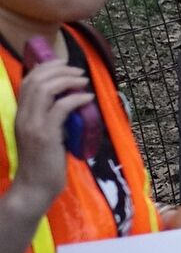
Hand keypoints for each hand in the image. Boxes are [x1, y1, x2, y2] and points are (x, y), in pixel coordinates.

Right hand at [10, 60, 93, 215]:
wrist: (34, 188)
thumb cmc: (43, 163)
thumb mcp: (44, 134)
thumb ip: (51, 118)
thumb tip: (71, 101)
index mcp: (21, 115)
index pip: (27, 82)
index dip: (45, 68)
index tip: (63, 63)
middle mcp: (23, 117)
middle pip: (36, 81)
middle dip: (59, 70)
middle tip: (78, 71)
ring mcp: (33, 126)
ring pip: (46, 90)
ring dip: (68, 80)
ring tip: (84, 81)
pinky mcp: (46, 135)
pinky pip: (61, 108)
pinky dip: (76, 98)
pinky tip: (88, 98)